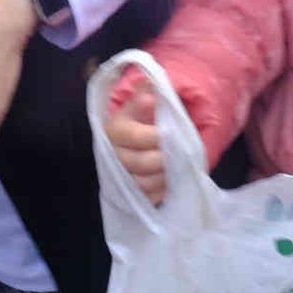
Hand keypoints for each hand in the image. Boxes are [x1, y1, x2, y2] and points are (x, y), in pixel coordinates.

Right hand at [104, 73, 166, 205]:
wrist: (146, 132)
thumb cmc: (149, 113)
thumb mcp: (148, 98)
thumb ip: (148, 94)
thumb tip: (149, 96)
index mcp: (115, 129)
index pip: (132, 136)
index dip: (154, 136)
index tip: (171, 133)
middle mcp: (113, 154)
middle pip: (138, 163)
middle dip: (163, 159)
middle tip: (179, 152)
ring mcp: (121, 176)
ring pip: (142, 184)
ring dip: (164, 176)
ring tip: (178, 166)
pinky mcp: (131, 193)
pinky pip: (147, 198)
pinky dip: (162, 192)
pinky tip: (171, 180)